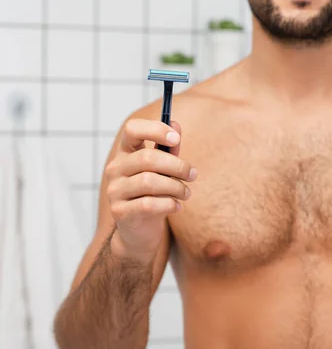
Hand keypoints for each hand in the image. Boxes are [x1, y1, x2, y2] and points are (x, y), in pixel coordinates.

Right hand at [105, 119, 197, 262]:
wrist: (139, 230)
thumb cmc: (153, 193)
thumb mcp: (163, 169)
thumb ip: (169, 148)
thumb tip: (176, 124)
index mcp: (125, 152)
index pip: (132, 129)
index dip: (155, 130)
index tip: (176, 138)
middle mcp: (116, 169)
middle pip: (147, 158)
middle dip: (177, 166)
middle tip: (193, 174)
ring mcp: (115, 191)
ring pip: (149, 182)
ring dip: (176, 187)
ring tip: (186, 193)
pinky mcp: (120, 212)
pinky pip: (149, 204)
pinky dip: (169, 204)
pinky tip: (177, 206)